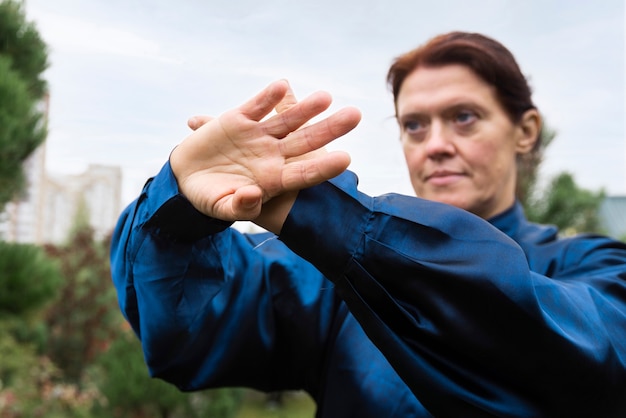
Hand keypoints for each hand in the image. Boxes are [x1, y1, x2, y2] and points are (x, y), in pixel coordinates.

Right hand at [170, 79, 360, 223]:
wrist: (187, 177)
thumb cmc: (211, 197)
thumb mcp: (223, 208)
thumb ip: (240, 207)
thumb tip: (255, 194)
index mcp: (275, 179)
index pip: (306, 172)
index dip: (324, 167)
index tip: (345, 159)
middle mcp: (273, 155)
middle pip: (307, 140)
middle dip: (330, 128)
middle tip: (355, 115)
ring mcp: (258, 135)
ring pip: (287, 119)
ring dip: (306, 108)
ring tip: (326, 97)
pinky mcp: (238, 119)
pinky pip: (257, 106)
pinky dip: (268, 97)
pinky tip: (283, 87)